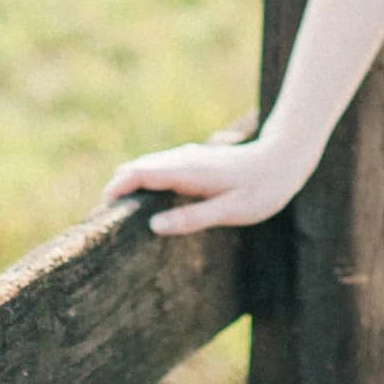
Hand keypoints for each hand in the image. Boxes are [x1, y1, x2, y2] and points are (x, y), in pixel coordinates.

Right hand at [103, 134, 303, 235]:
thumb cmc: (262, 188)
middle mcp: (182, 159)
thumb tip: (153, 226)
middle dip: (116, 189)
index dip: (115, 189)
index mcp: (187, 171)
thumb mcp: (231, 211)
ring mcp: (187, 157)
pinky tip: (147, 205)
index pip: (139, 174)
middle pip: (136, 168)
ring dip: (129, 186)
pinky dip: (144, 183)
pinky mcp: (192, 162)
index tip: (99, 212)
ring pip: (146, 167)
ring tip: (118, 217)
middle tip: (104, 222)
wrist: (284, 158)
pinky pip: (159, 170)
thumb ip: (192, 218)